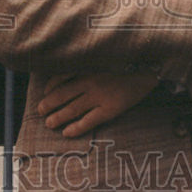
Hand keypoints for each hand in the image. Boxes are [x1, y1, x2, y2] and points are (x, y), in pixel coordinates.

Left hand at [37, 72, 158, 136]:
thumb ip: (88, 64)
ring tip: (49, 124)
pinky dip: (76, 128)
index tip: (45, 93)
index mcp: (87, 66)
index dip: (50, 87)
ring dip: (58, 117)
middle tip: (40, 112)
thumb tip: (68, 74)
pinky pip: (89, 121)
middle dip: (48, 104)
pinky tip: (67, 133)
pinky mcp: (110, 109)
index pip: (60, 77)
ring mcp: (100, 95)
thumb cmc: (126, 62)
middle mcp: (90, 81)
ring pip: (72, 109)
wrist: (150, 68)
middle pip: (62, 94)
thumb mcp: (104, 57)